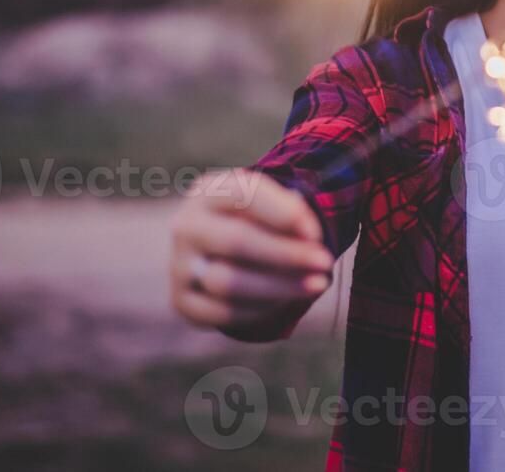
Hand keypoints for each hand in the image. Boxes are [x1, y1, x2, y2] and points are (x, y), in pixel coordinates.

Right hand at [170, 167, 333, 329]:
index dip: (283, 213)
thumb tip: (307, 236)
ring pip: (227, 282)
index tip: (315, 232)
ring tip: (316, 284)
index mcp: (208, 192)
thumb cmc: (254, 219)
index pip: (243, 195)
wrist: (216, 248)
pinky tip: (287, 301)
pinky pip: (221, 312)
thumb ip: (288, 210)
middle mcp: (186, 226)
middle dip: (286, 254)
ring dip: (279, 286)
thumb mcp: (268, 203)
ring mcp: (179, 265)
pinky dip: (260, 309)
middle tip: (325, 262)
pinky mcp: (181, 301)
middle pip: (236, 241)